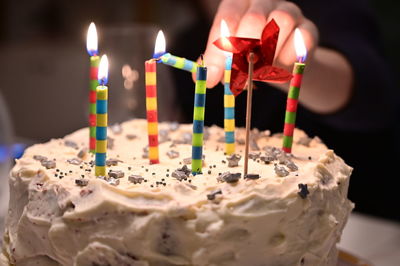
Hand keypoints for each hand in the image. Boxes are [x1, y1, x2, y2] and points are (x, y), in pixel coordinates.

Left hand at [200, 0, 317, 87]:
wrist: (282, 65)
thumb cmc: (248, 56)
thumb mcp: (228, 58)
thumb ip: (216, 65)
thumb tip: (205, 78)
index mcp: (238, 4)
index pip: (228, 18)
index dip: (221, 48)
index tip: (216, 73)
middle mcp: (263, 2)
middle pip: (254, 18)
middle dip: (244, 52)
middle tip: (239, 78)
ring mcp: (288, 11)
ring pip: (280, 23)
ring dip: (268, 54)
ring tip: (258, 74)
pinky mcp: (308, 29)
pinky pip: (301, 38)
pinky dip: (289, 57)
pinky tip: (280, 68)